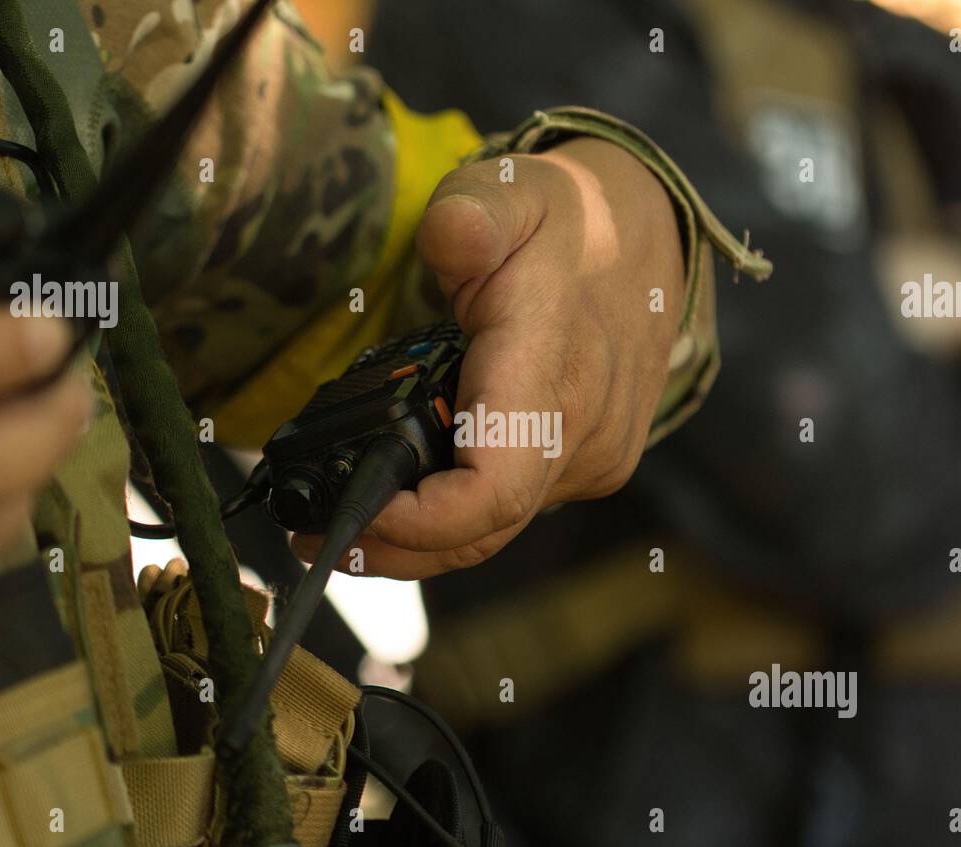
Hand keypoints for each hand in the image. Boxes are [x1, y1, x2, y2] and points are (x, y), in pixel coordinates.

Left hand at [295, 136, 683, 577]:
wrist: (648, 241)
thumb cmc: (565, 219)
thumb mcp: (511, 189)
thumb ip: (473, 212)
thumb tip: (450, 235)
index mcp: (554, 369)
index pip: (491, 490)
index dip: (418, 522)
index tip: (350, 507)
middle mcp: (584, 431)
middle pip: (480, 530)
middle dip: (394, 543)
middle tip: (312, 532)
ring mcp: (594, 458)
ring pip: (496, 528)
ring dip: (422, 535)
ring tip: (349, 513)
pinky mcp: (593, 466)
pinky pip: (515, 508)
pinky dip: (459, 512)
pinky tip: (412, 492)